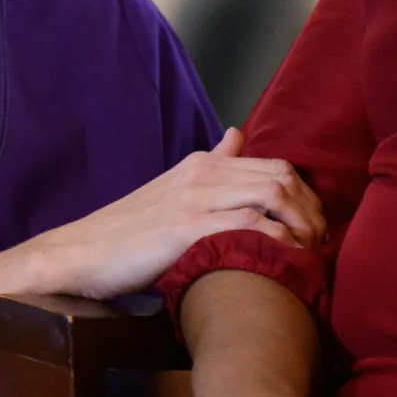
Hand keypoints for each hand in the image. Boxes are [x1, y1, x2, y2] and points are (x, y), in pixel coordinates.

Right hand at [25, 130, 323, 300]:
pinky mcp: (186, 228)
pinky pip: (249, 224)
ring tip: (310, 255)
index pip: (274, 165)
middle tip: (320, 245)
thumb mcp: (170, 190)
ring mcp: (194, 198)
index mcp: (200, 165)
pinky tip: (287, 261)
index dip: (306, 196)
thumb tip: (236, 135)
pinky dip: (279, 241)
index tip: (314, 228)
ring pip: (273, 193)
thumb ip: (209, 166)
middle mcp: (201, 173)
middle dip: (313, 210)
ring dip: (303, 225)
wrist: (77, 255)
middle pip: (283, 176)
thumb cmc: (124, 234)